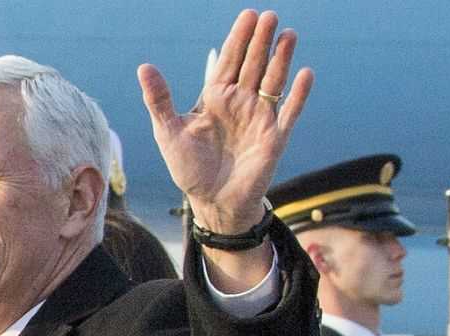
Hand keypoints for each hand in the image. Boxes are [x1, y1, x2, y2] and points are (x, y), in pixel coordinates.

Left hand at [138, 9, 313, 233]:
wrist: (211, 202)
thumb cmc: (188, 168)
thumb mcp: (168, 131)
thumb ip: (159, 99)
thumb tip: (144, 67)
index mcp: (215, 98)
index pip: (229, 61)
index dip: (238, 39)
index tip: (247, 15)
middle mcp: (240, 103)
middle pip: (253, 65)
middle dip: (260, 41)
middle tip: (268, 15)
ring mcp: (259, 119)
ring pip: (273, 82)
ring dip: (281, 59)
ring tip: (287, 34)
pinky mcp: (274, 138)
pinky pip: (289, 112)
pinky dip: (298, 95)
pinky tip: (305, 74)